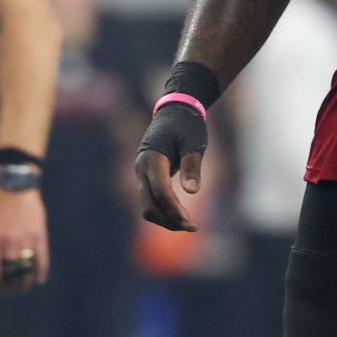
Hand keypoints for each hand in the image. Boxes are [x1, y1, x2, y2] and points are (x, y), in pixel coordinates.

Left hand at [0, 185, 48, 294]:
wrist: (14, 183)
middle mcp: (7, 244)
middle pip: (10, 276)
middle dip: (10, 287)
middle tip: (10, 290)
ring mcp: (25, 240)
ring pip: (27, 270)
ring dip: (25, 282)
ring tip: (24, 287)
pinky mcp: (39, 235)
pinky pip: (42, 259)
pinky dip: (41, 271)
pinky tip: (39, 279)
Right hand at [135, 97, 208, 231]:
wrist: (175, 110)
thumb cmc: (187, 125)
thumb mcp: (194, 143)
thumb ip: (192, 166)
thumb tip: (193, 192)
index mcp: (152, 158)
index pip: (161, 192)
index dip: (175, 210)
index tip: (191, 224)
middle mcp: (142, 168)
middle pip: (150, 205)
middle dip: (169, 220)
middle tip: (193, 227)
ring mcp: (142, 173)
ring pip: (148, 206)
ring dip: (166, 219)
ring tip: (188, 224)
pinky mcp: (146, 176)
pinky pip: (151, 200)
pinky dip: (164, 211)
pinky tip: (180, 215)